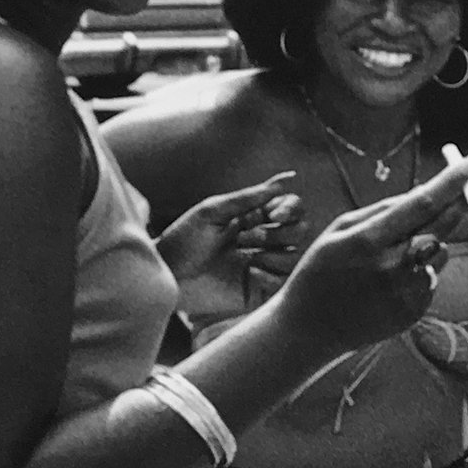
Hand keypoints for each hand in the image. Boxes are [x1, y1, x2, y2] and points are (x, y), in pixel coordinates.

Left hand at [156, 172, 306, 320]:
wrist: (166, 274)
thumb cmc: (183, 238)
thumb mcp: (214, 211)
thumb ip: (250, 196)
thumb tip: (288, 177)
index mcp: (256, 218)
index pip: (293, 208)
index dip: (290, 209)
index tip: (273, 215)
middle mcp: (264, 240)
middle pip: (300, 230)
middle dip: (278, 233)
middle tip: (245, 238)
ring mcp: (263, 265)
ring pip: (294, 256)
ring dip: (272, 253)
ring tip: (244, 256)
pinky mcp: (259, 290)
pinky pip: (282, 281)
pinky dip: (270, 274)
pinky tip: (249, 272)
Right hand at [272, 147, 467, 354]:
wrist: (309, 330)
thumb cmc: (322, 270)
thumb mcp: (340, 230)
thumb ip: (384, 210)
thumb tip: (427, 193)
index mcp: (370, 239)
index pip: (423, 204)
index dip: (454, 180)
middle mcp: (394, 265)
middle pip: (449, 223)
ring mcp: (408, 291)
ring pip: (441, 249)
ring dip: (431, 240)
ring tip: (390, 256)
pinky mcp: (416, 309)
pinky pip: (432, 275)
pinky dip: (420, 268)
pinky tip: (388, 282)